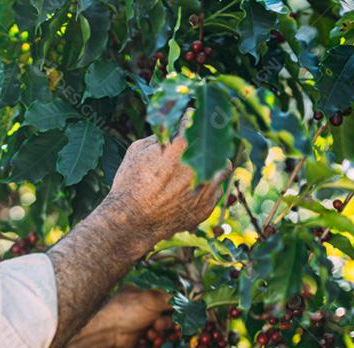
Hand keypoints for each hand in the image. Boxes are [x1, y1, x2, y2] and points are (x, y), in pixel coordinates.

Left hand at [64, 287, 171, 347]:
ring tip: (150, 334)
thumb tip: (194, 297)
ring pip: (164, 331)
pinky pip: (156, 342)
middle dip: (166, 324)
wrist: (107, 331)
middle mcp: (147, 308)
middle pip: (170, 318)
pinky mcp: (142, 338)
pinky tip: (149, 342)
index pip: (171, 300)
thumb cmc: (127, 310)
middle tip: (157, 325)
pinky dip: (155, 343)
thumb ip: (173, 299)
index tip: (181, 316)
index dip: (177, 309)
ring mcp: (144, 323)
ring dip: (160, 334)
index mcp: (148, 294)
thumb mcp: (152, 300)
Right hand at [99, 132, 229, 253]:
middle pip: (215, 143)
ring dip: (215, 163)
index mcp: (181, 146)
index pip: (194, 120)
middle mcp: (198, 165)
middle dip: (205, 141)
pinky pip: (217, 191)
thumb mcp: (137, 151)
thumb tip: (173, 130)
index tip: (187, 119)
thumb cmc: (129, 185)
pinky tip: (194, 189)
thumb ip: (160, 136)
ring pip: (224, 167)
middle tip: (198, 144)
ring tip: (202, 166)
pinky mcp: (206, 207)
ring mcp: (204, 188)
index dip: (189, 118)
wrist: (130, 223)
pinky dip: (209, 187)